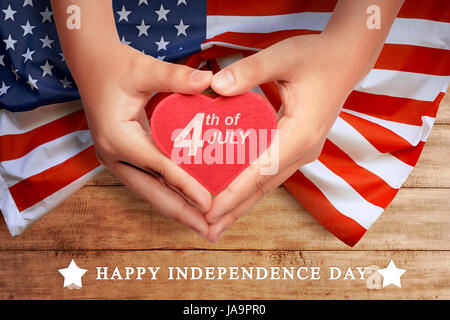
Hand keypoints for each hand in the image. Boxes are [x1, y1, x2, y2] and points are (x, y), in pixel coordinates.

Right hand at [75, 43, 212, 237]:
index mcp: (117, 137)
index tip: (209, 204)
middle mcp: (113, 155)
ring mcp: (116, 159)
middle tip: (210, 231)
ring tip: (203, 225)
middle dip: (182, 214)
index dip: (185, 186)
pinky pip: (149, 180)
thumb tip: (208, 81)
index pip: (158, 167)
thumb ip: (175, 77)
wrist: (90, 64)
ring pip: (149, 191)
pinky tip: (188, 201)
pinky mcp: (123, 156)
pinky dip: (169, 193)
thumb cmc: (115, 66)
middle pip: (152, 192)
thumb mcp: (144, 69)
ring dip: (177, 208)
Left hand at [205, 34, 373, 241]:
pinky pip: (270, 174)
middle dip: (234, 209)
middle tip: (206, 230)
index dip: (235, 192)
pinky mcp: (298, 148)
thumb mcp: (283, 56)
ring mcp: (303, 152)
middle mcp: (304, 149)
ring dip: (242, 204)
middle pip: (264, 187)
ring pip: (267, 185)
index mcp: (301, 133)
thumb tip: (215, 86)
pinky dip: (251, 188)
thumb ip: (250, 70)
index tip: (210, 210)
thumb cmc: (316, 57)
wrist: (344, 60)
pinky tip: (235, 196)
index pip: (262, 170)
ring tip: (216, 224)